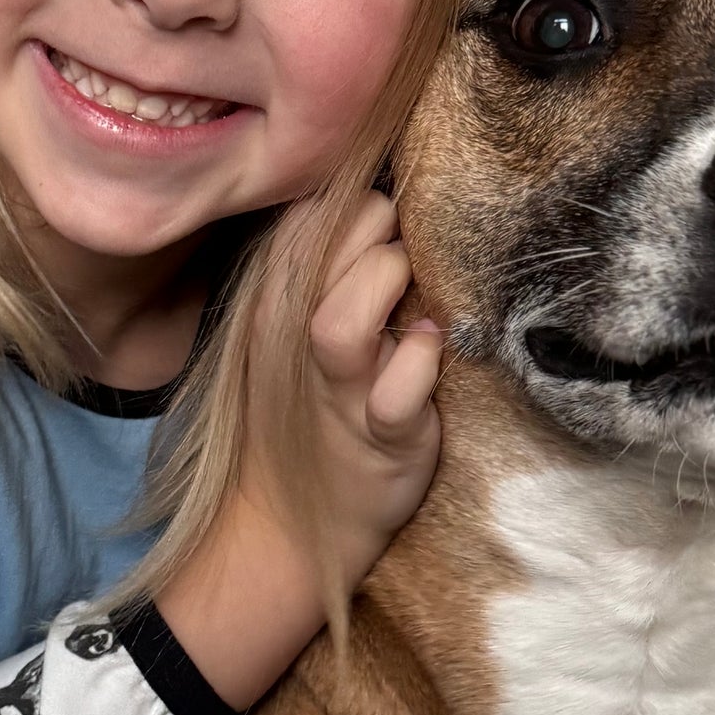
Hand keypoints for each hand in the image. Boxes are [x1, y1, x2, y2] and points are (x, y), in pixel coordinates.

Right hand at [158, 193, 441, 711]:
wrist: (295, 520)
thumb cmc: (315, 402)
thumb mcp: (296, 323)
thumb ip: (327, 259)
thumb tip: (380, 194)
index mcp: (277, 296)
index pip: (308, 210)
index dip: (356, 196)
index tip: (383, 213)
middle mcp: (296, 335)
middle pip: (329, 244)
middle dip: (378, 227)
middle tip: (400, 249)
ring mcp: (337, 389)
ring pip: (343, 319)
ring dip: (388, 284)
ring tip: (413, 289)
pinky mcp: (380, 436)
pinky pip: (397, 394)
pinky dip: (423, 362)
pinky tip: (436, 345)